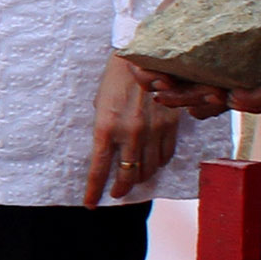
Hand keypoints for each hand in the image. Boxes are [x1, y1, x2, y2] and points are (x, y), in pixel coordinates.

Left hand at [82, 55, 186, 205]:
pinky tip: (152, 163)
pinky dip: (158, 163)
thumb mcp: (99, 106)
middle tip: (115, 194)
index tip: (90, 203)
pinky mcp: (170, 125)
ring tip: (133, 180)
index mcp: (105, 128)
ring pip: (148, 169)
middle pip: (127, 176)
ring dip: (139, 178)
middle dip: (120, 189)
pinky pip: (166, 155)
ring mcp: (152, 131)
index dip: (93, 190)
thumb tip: (107, 154)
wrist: (141, 57)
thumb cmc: (114, 80)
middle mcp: (129, 134)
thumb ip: (104, 131)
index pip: (98, 170)